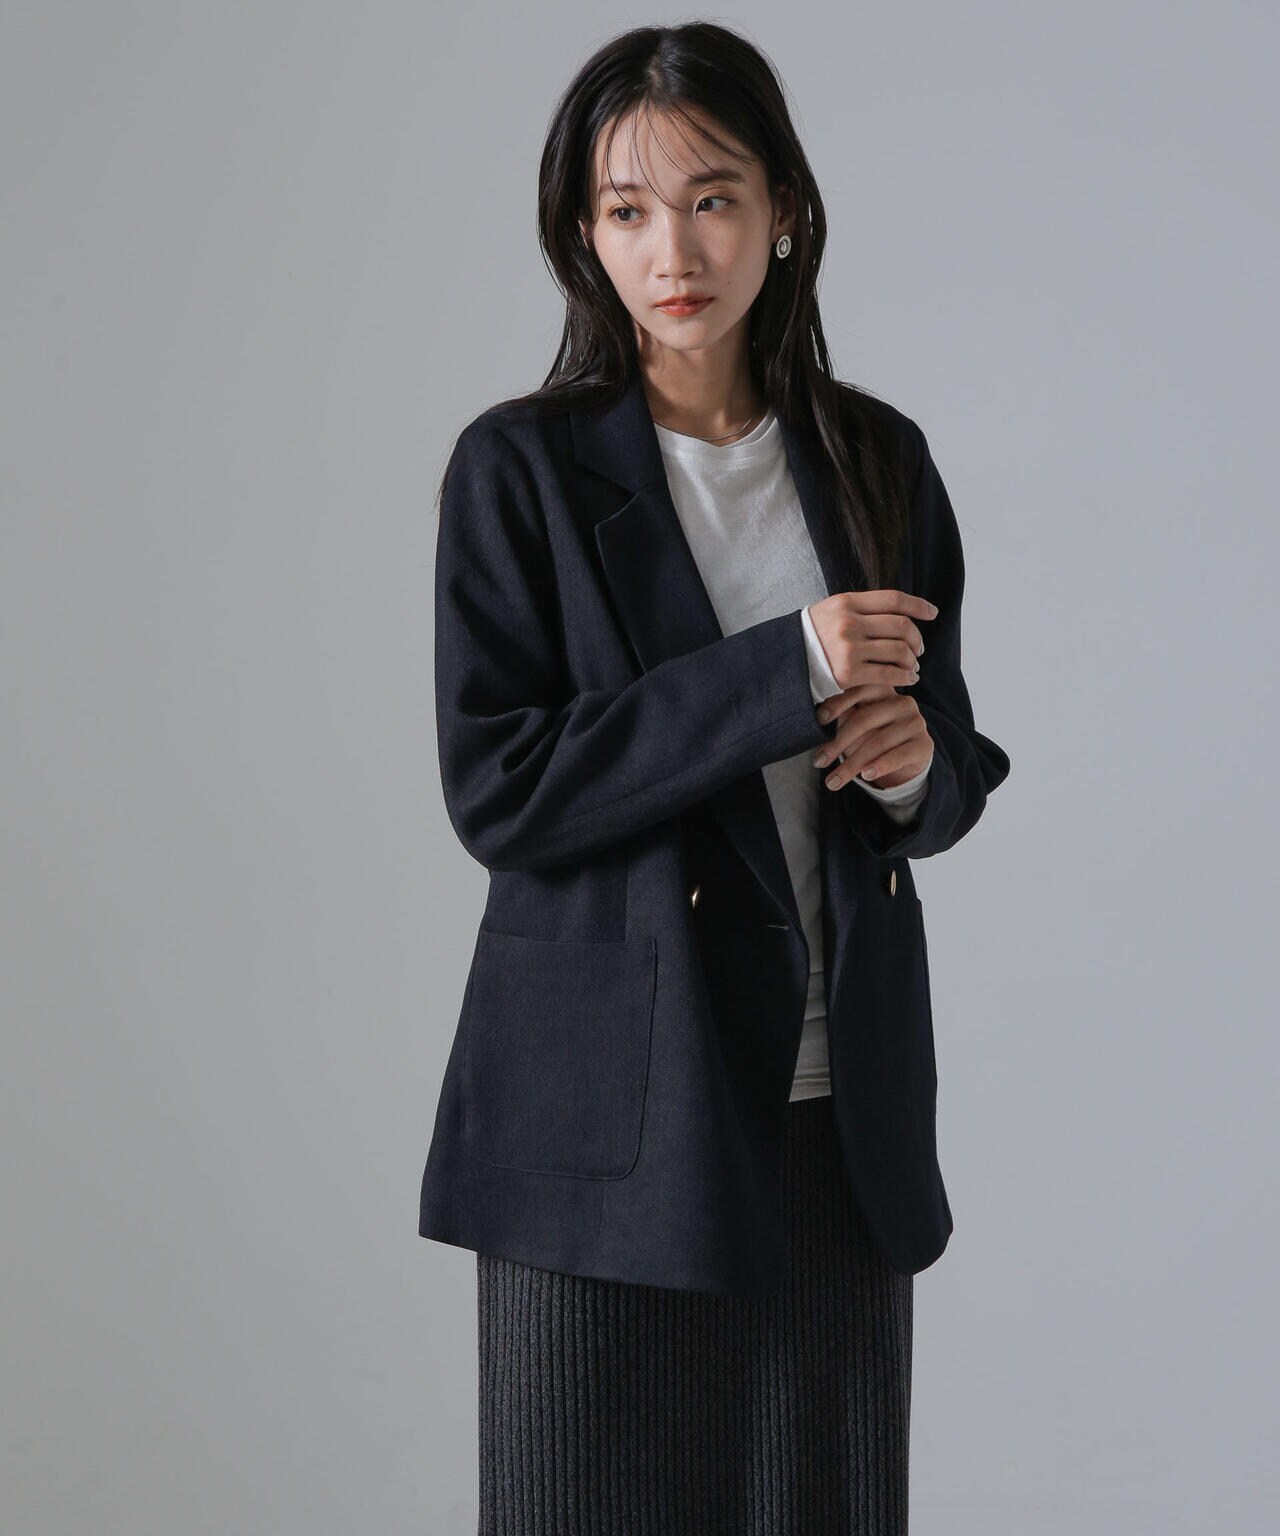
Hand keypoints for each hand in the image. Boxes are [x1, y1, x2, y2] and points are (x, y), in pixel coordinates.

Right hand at [807, 588, 936, 691]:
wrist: (785, 662)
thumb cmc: (812, 636)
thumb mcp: (832, 610)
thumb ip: (861, 608)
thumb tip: (899, 612)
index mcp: (846, 602)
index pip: (893, 599)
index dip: (918, 605)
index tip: (932, 613)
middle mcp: (849, 623)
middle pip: (901, 626)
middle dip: (917, 638)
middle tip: (919, 649)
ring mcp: (849, 648)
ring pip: (899, 651)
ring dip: (912, 660)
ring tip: (913, 666)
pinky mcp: (848, 673)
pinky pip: (888, 674)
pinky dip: (904, 677)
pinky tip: (908, 679)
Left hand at [810, 682, 934, 789]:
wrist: (908, 761)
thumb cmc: (876, 738)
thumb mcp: (859, 726)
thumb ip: (843, 716)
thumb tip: (815, 720)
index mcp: (884, 691)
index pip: (859, 691)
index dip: (837, 704)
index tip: (818, 720)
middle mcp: (903, 703)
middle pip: (864, 720)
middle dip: (837, 744)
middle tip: (818, 762)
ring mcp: (916, 723)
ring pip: (877, 743)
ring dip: (851, 764)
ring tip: (833, 781)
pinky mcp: (924, 744)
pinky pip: (897, 756)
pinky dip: (879, 766)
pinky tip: (865, 775)